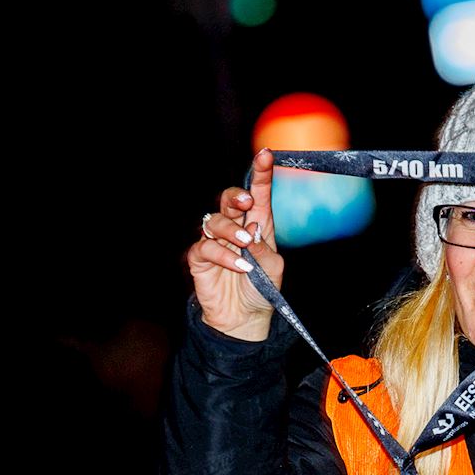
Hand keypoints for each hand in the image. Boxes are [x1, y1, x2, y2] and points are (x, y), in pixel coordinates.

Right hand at [187, 149, 282, 341]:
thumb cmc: (261, 290)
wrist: (245, 319)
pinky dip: (223, 255)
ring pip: (214, 220)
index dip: (261, 174)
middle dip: (235, 196)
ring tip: (244, 246)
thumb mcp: (273, 270)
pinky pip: (206, 247)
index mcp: (257, 226)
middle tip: (245, 204)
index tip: (266, 154)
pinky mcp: (201, 259)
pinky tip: (239, 266)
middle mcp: (235, 229)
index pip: (258, 195)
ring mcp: (216, 242)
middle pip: (229, 200)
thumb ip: (265, 250)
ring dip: (229, 230)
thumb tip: (251, 232)